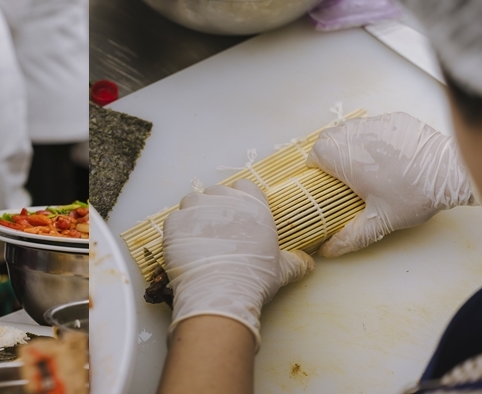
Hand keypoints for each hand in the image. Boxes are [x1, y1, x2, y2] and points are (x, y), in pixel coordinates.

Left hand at [163, 180, 314, 347]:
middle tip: (218, 232)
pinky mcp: (174, 223)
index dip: (240, 201)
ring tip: (198, 239)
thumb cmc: (254, 279)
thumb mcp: (282, 270)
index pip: (244, 188)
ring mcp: (196, 209)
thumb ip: (295, 262)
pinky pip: (174, 220)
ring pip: (192, 202)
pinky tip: (184, 248)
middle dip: (216, 207)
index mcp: (252, 205)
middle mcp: (223, 200)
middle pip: (216, 193)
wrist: (219, 293)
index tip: (239, 217)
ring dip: (195, 215)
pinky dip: (177, 231)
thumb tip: (308, 263)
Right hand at [306, 112, 475, 257]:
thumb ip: (350, 236)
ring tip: (365, 163)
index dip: (317, 168)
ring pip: (350, 129)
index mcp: (344, 158)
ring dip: (350, 143)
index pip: (315, 155)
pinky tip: (386, 154)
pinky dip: (373, 137)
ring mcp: (375, 123)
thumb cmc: (414, 195)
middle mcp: (355, 135)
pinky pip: (373, 125)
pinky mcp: (394, 119)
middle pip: (329, 138)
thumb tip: (328, 251)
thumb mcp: (380, 221)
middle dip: (330, 154)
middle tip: (344, 174)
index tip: (325, 180)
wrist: (452, 173)